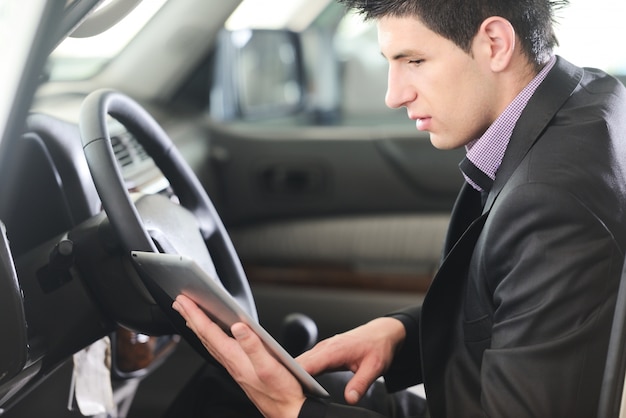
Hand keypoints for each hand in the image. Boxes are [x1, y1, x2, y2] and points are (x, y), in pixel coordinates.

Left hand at [172, 295, 305, 417]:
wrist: (289, 413)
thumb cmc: (283, 393)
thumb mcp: (270, 366)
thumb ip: (254, 346)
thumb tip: (239, 327)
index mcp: (236, 359)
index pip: (209, 332)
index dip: (195, 314)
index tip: (183, 301)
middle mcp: (232, 363)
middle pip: (205, 337)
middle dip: (191, 318)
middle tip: (179, 303)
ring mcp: (236, 368)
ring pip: (211, 344)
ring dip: (199, 328)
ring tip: (190, 316)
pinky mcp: (242, 370)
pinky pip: (219, 350)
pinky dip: (212, 338)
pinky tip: (214, 335)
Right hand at [296, 317, 405, 404]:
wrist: (381, 334)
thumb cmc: (377, 347)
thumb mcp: (374, 367)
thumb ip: (360, 384)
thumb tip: (350, 399)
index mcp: (334, 349)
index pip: (308, 364)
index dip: (295, 376)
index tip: (289, 389)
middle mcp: (325, 347)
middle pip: (299, 362)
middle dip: (289, 377)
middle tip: (284, 394)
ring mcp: (322, 349)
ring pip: (301, 362)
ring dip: (292, 374)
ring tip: (288, 391)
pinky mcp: (323, 353)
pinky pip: (307, 362)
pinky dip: (300, 372)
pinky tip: (299, 384)